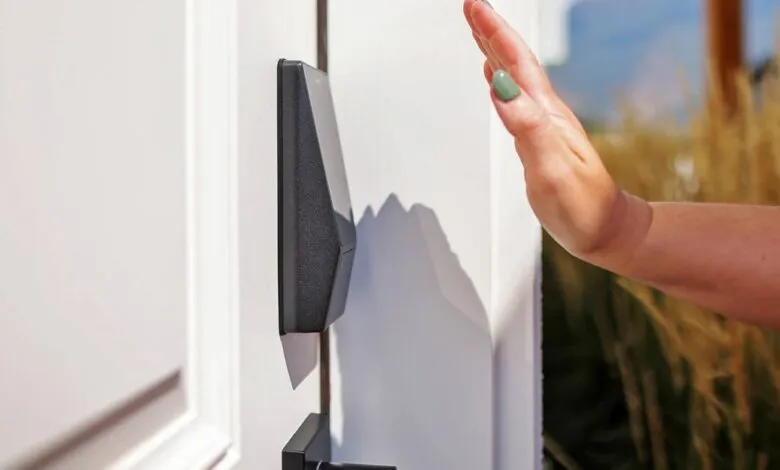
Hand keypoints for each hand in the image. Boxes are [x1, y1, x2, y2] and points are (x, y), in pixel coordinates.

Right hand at [463, 0, 648, 264]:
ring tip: (479, 32)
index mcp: (546, 115)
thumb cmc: (582, 206)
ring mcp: (544, 125)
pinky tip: (495, 79)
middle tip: (471, 7)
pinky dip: (502, 80)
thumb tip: (501, 88)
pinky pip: (516, 98)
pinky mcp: (541, 140)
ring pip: (515, 77)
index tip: (474, 6)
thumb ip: (527, 127)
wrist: (606, 230)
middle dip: (491, 31)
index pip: (516, 63)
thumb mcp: (551, 168)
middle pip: (515, 62)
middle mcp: (545, 114)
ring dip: (495, 51)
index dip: (494, 31)